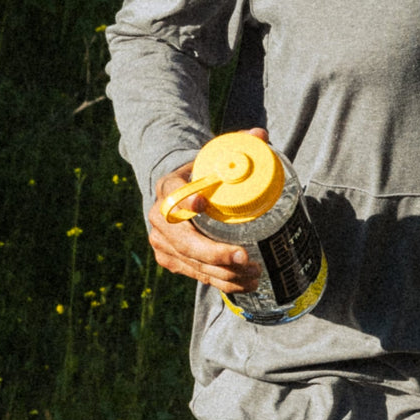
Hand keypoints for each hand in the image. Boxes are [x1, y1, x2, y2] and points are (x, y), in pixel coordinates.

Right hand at [147, 128, 268, 291]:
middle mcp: (158, 218)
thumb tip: (260, 135)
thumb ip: (237, 145)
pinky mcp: (170, 260)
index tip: (201, 203)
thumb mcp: (214, 158)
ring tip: (255, 274)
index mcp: (168, 188)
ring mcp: (162, 243)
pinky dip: (220, 282)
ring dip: (224, 274)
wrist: (179, 194)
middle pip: (184, 242)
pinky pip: (195, 274)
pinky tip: (243, 284)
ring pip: (193, 263)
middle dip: (215, 254)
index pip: (172, 197)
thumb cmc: (202, 175)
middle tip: (244, 257)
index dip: (185, 203)